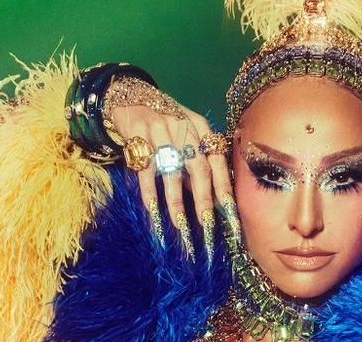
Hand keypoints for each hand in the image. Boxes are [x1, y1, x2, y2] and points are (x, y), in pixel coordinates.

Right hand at [109, 91, 232, 260]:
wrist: (131, 97)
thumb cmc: (166, 123)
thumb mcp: (187, 133)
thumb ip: (197, 160)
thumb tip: (210, 197)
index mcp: (201, 127)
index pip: (217, 160)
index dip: (224, 186)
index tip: (230, 211)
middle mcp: (183, 128)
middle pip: (198, 167)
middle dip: (204, 198)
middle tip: (206, 224)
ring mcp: (160, 131)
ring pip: (172, 171)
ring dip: (176, 200)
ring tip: (180, 224)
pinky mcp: (137, 137)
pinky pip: (145, 170)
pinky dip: (149, 192)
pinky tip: (153, 210)